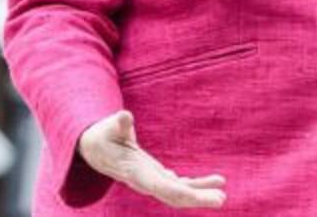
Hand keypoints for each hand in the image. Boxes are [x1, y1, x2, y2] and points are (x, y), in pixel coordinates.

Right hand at [78, 111, 225, 208]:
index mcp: (135, 172)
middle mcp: (145, 181)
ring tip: (222, 194)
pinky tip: (214, 182)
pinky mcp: (156, 176)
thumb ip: (118, 124)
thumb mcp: (108, 128)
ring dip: (200, 193)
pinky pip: (179, 184)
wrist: (93, 149)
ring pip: (178, 192)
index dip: (178, 191)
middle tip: (221, 200)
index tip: (195, 196)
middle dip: (196, 199)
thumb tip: (124, 115)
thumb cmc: (102, 136)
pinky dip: (195, 184)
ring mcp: (152, 181)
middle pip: (173, 195)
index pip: (159, 186)